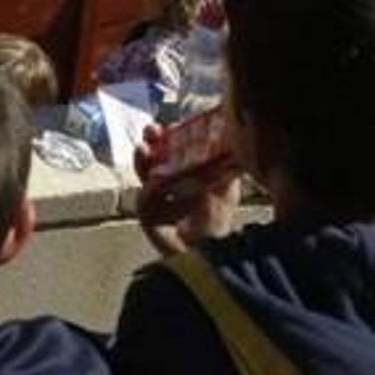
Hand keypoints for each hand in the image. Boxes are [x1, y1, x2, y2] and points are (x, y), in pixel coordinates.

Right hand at [135, 124, 240, 255]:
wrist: (214, 250)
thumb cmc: (217, 218)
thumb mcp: (226, 186)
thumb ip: (226, 166)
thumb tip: (233, 141)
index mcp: (180, 171)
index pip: (170, 147)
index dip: (170, 135)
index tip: (173, 125)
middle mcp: (163, 183)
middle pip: (151, 156)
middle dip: (150, 141)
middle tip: (152, 130)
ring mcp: (153, 201)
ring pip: (142, 176)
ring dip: (141, 161)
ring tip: (143, 149)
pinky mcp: (148, 219)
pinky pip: (144, 202)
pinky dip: (148, 191)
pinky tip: (154, 181)